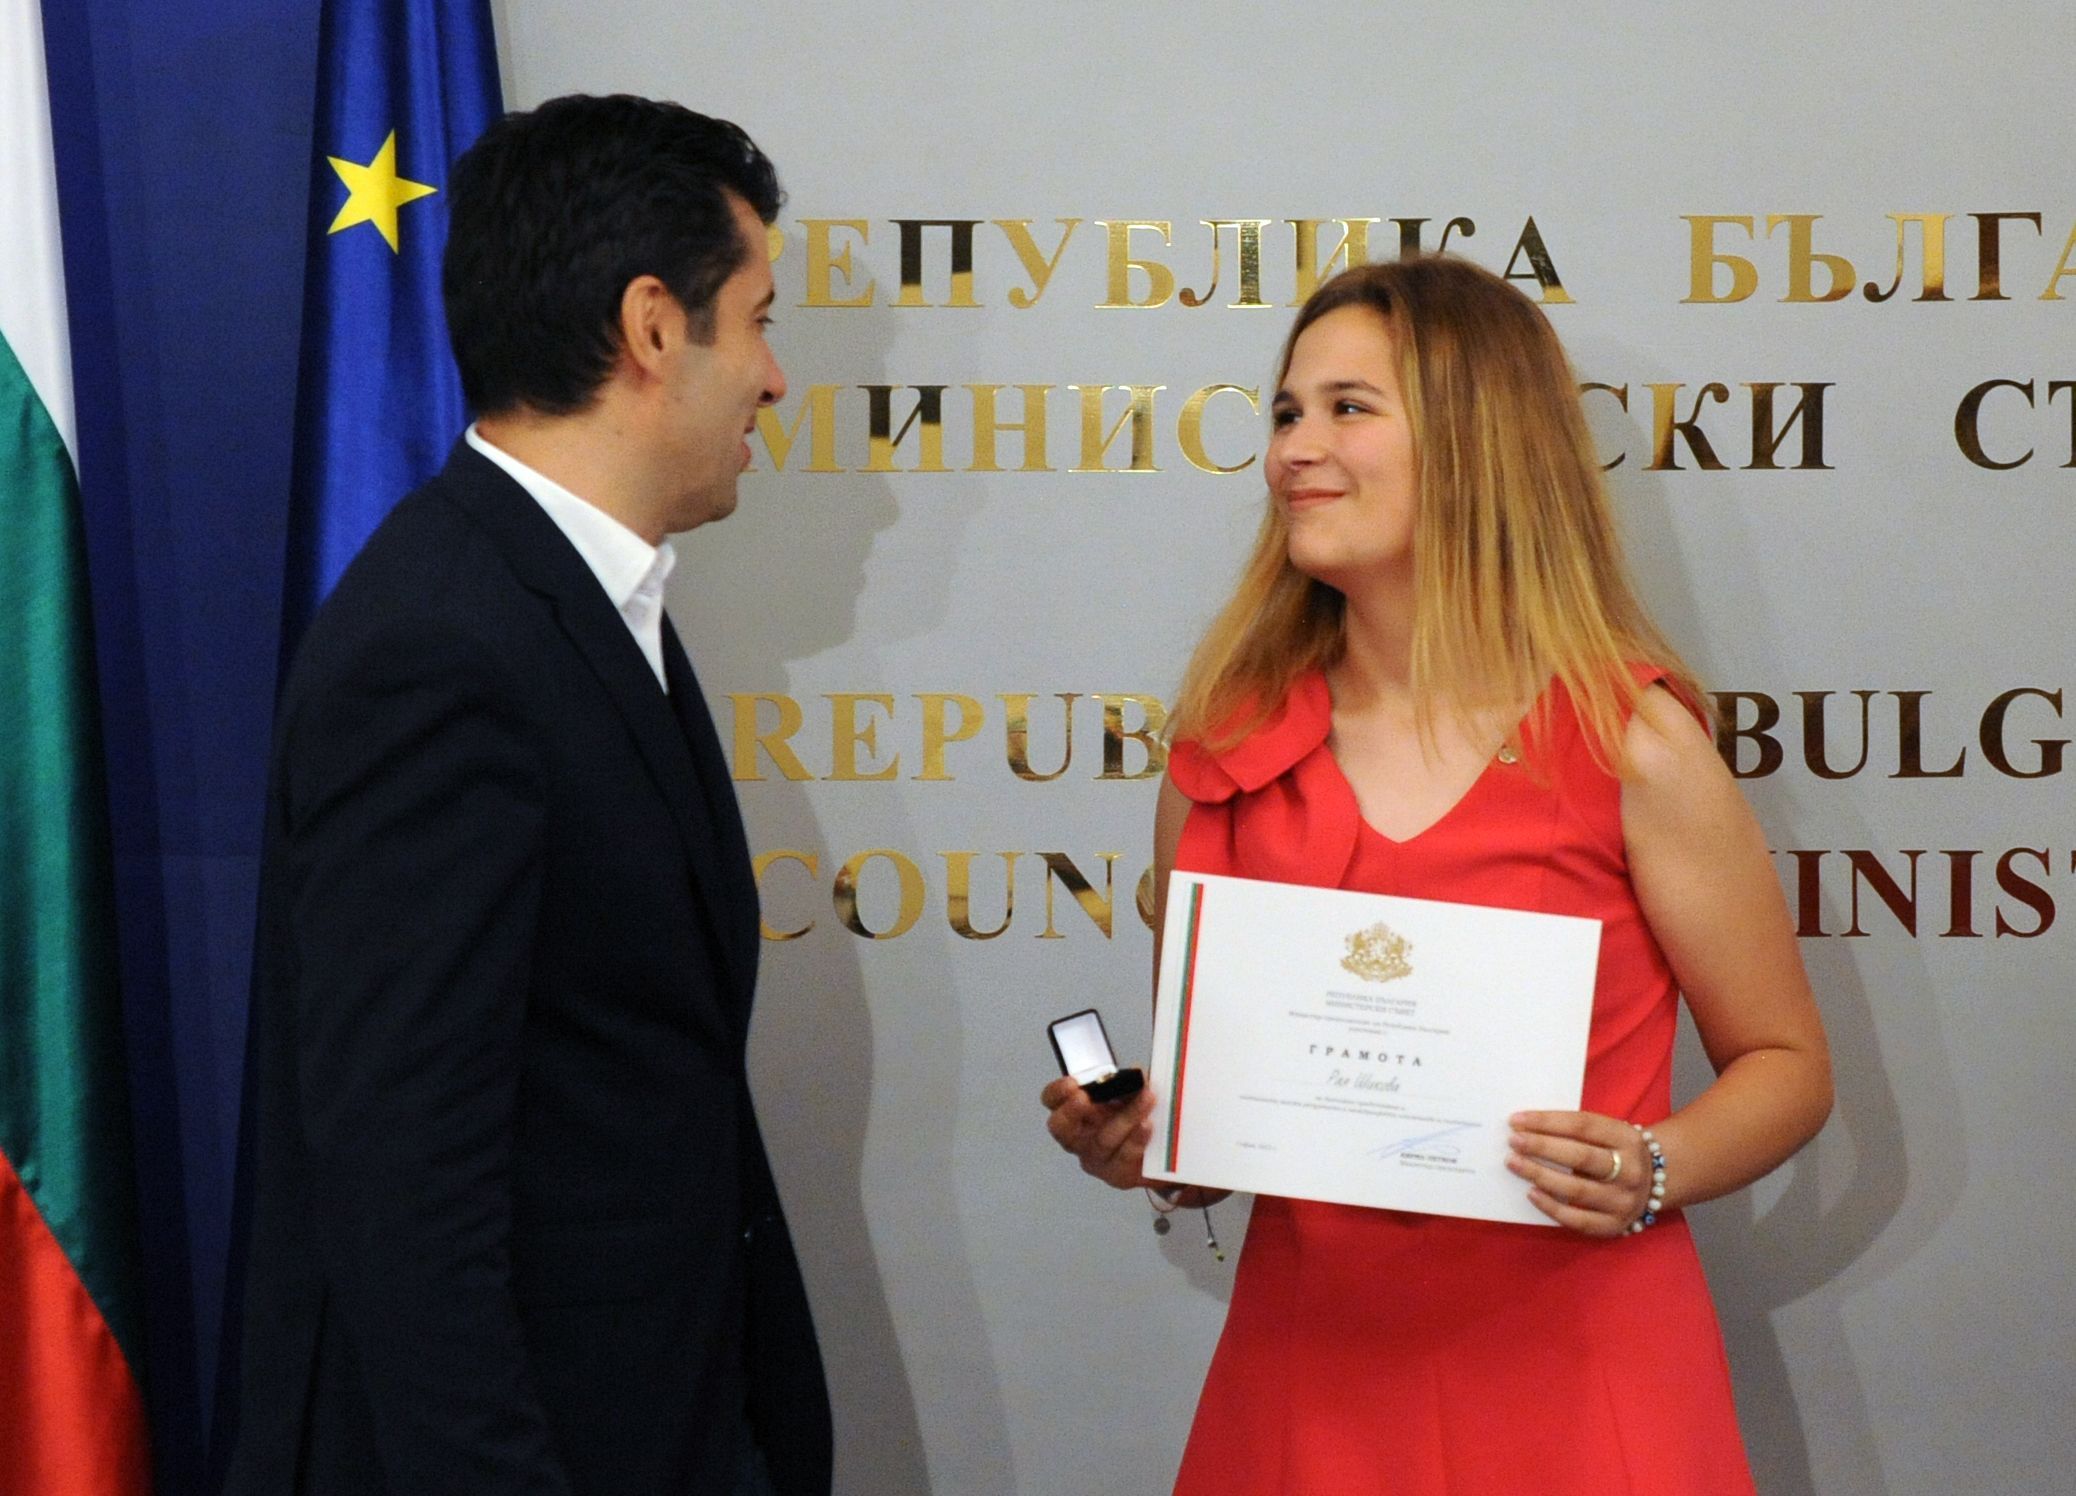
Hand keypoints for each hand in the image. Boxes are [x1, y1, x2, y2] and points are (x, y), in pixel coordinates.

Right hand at [1041, 1076, 1155, 1190]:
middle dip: (1070, 1111)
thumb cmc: (1134, 1119)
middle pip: (1060, 1127)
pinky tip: (1147, 1126)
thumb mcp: (1130, 1095)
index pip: (1053, 1100)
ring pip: (1102, 1140)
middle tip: (1083, 1097)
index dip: (1057, 1092)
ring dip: (1126, 1117)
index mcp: (1075, 1110)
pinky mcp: (1115, 1174)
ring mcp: (1094, 1158)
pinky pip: (1123, 1158)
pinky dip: (1137, 1140)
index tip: (1072, 1083)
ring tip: (1147, 1098)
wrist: (1157, 1157)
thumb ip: (1129, 1084)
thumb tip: (1137, 1075)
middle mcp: (1078, 1136)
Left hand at [1506, 1110, 1653, 1238]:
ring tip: (1514, 1163)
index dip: (1547, 1121)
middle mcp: (1630, 1170)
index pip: (1583, 1126)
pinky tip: (1531, 1193)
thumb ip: (1577, 1131)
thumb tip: (1527, 1128)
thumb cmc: (1617, 1151)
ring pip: (1577, 1189)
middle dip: (1542, 1147)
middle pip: (1581, 1157)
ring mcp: (1623, 1201)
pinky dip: (1552, 1207)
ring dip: (1540, 1175)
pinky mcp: (1614, 1225)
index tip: (1516, 1119)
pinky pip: (1578, 1219)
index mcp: (1627, 1139)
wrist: (1658, 1183)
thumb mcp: (1610, 1133)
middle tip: (1513, 1140)